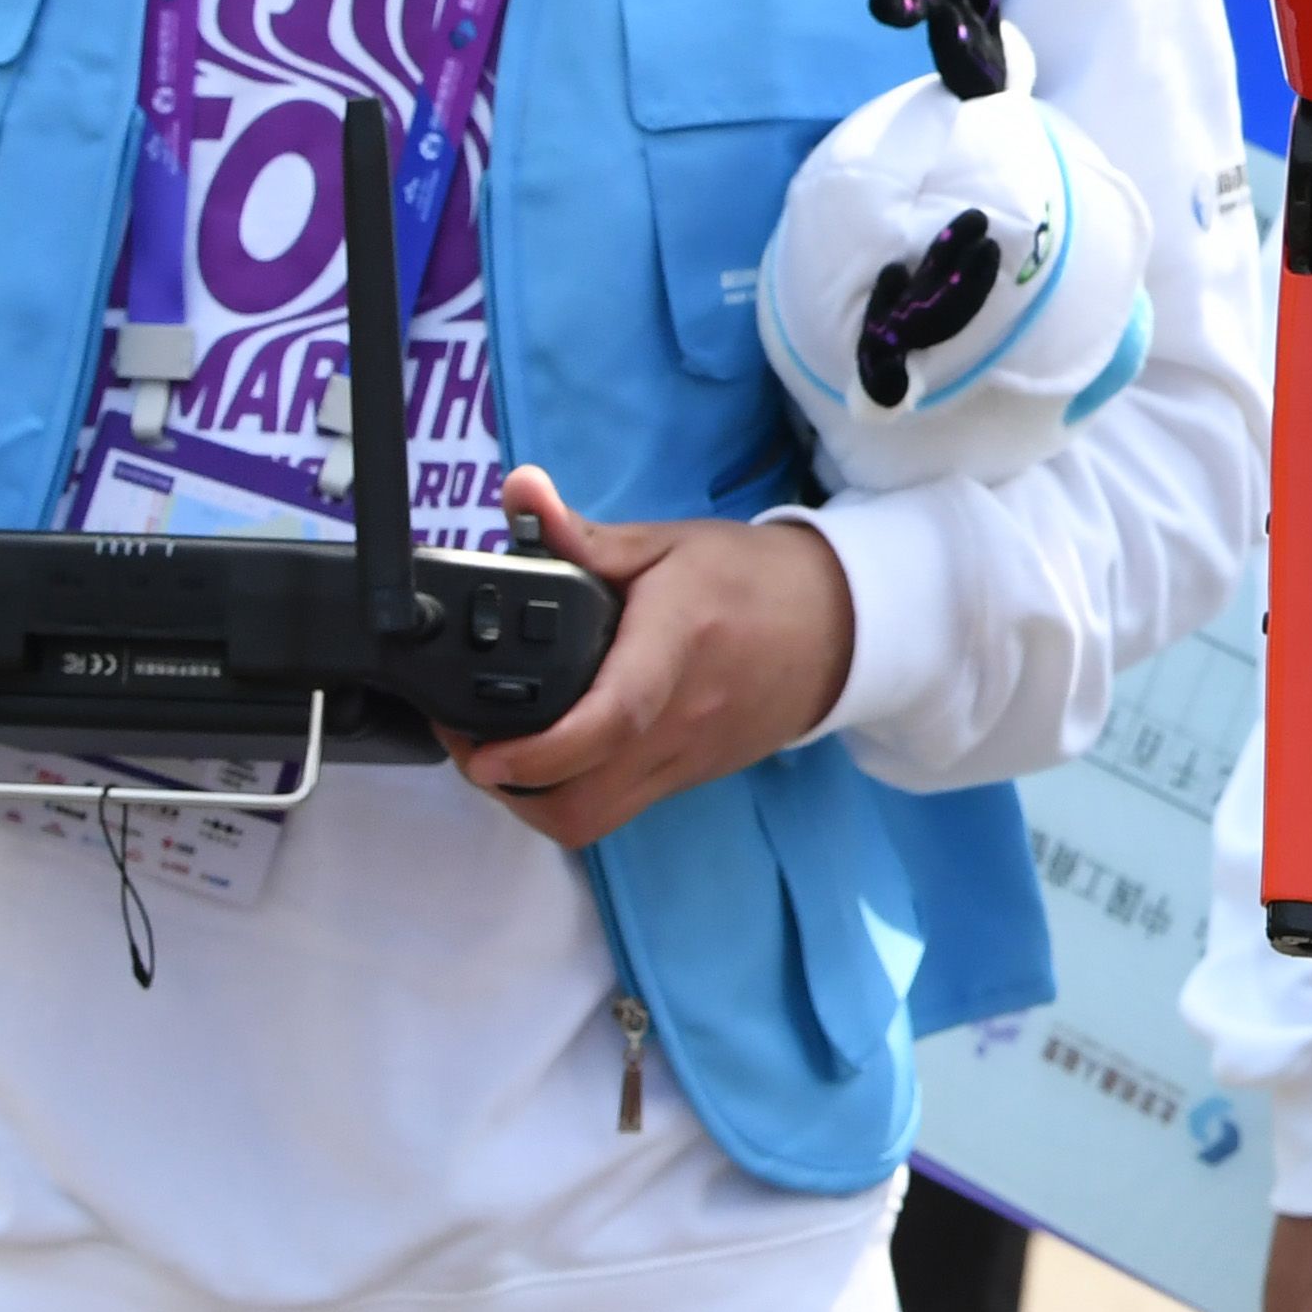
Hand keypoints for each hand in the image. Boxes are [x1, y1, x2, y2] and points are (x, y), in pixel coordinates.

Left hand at [449, 463, 856, 848]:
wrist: (838, 627)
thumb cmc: (751, 581)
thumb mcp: (670, 545)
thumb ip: (586, 532)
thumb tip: (518, 489)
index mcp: (674, 650)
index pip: (610, 720)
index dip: (536, 751)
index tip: (479, 751)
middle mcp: (678, 722)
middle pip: (583, 804)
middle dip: (510, 793)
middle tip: (473, 746)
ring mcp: (683, 761)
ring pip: (592, 822)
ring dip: (534, 804)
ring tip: (503, 757)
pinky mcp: (686, 778)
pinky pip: (615, 811)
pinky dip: (569, 798)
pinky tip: (551, 757)